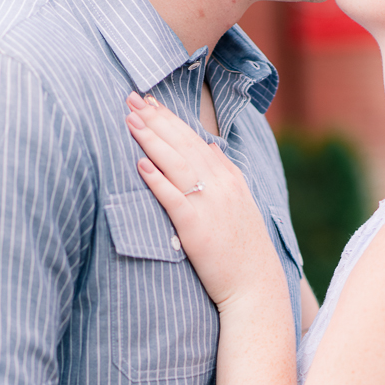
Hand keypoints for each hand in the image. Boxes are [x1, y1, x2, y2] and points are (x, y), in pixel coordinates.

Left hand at [124, 92, 283, 308]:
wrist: (255, 285)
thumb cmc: (242, 249)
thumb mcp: (241, 203)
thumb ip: (225, 173)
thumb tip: (211, 146)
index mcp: (230, 176)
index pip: (193, 139)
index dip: (169, 118)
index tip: (148, 101)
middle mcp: (220, 184)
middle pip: (181, 144)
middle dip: (154, 119)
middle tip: (130, 98)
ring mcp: (209, 204)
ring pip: (175, 163)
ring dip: (151, 139)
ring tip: (129, 120)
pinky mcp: (195, 228)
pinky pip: (173, 198)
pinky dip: (157, 180)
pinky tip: (140, 164)